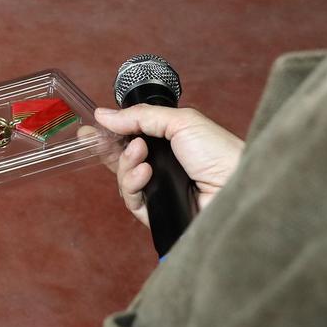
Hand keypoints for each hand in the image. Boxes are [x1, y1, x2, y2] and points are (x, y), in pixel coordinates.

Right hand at [87, 105, 245, 226]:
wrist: (236, 186)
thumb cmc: (219, 152)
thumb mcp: (180, 121)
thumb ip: (140, 116)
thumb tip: (104, 115)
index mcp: (170, 141)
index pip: (132, 136)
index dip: (110, 132)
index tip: (91, 127)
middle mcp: (163, 166)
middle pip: (121, 158)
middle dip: (108, 148)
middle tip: (96, 138)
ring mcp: (159, 189)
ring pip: (123, 178)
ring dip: (125, 162)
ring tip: (141, 153)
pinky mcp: (157, 211)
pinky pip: (131, 199)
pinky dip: (132, 183)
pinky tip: (145, 172)